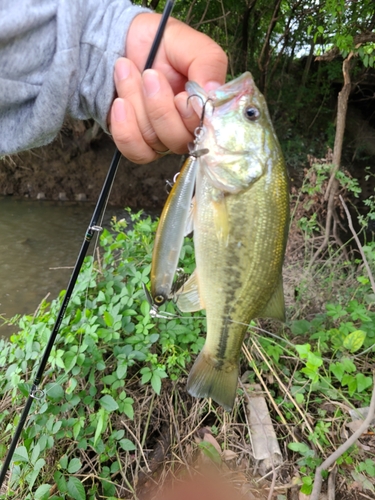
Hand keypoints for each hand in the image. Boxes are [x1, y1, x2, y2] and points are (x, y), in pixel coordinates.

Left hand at [108, 13, 226, 163]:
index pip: (207, 133)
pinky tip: (120, 103)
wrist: (128, 38)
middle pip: (179, 141)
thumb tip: (213, 92)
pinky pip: (135, 151)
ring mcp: (162, 139)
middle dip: (159, 108)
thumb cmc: (165, 43)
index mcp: (206, 111)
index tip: (180, 94)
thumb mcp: (193, 45)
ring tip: (128, 71)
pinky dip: (125, 128)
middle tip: (149, 74)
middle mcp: (187, 130)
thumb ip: (208, 65)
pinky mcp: (137, 143)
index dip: (191, 118)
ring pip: (153, 140)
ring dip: (136, 102)